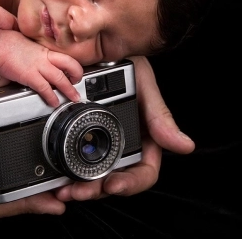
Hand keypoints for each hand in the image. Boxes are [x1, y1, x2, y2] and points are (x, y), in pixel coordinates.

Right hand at [0, 30, 83, 106]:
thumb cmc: (6, 44)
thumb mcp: (26, 46)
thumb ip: (35, 54)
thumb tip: (37, 59)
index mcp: (44, 50)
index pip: (65, 56)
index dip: (72, 65)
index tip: (74, 72)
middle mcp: (44, 57)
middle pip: (69, 64)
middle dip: (77, 75)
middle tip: (78, 83)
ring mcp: (38, 66)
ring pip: (60, 78)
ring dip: (69, 90)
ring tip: (73, 97)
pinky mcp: (29, 75)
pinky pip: (44, 88)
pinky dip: (51, 96)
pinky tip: (54, 102)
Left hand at [53, 56, 194, 200]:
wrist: (96, 50)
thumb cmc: (126, 66)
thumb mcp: (144, 86)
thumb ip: (160, 116)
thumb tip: (185, 146)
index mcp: (142, 139)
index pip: (143, 172)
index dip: (130, 184)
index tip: (112, 184)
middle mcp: (122, 145)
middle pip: (112, 179)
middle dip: (95, 190)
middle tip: (75, 192)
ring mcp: (99, 142)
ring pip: (91, 175)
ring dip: (78, 185)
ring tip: (62, 188)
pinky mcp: (77, 135)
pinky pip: (72, 159)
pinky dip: (65, 169)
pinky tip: (56, 173)